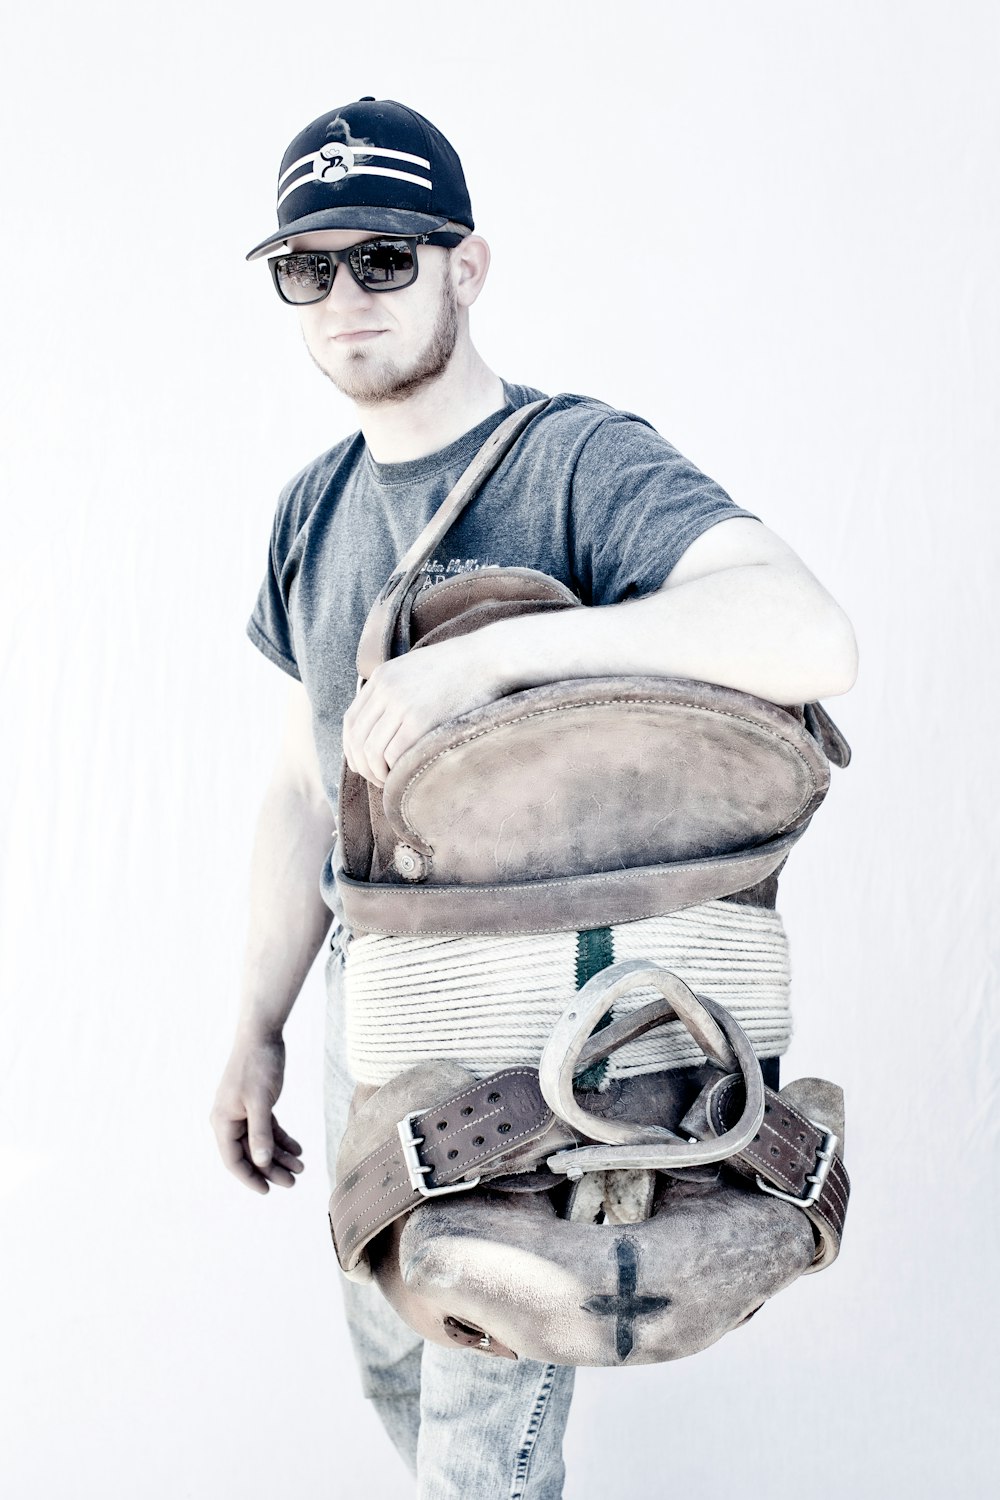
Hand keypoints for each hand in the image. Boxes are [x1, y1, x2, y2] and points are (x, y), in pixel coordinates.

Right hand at [210, 1033, 303, 1194]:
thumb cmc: (257, 1065)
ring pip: (261, 1143)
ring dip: (280, 1156)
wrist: (261, 1034)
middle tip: (294, 1182)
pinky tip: (298, 1149)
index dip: (250, 1177)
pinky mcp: (256, 1104)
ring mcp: (242, 1112)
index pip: (233, 1160)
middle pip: (249, 1154)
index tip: (268, 1191)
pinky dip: (282, 1139)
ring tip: (301, 1167)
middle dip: (271, 1169)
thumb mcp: (261, 1101)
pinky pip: (268, 1129)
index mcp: (223, 1121)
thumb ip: (260, 1133)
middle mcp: (229, 1120)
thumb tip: (261, 1162)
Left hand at [343, 636, 507, 786]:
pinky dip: (392, 771)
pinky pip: (392, 754)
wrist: (490, 657)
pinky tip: (403, 778)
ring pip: (370, 751)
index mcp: (382, 676)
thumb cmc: (462, 669)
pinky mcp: (419, 719)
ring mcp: (401, 703)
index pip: (350, 721)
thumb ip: (398, 689)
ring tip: (391, 783)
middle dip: (362, 766)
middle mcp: (386, 688)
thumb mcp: (419, 668)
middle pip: (356, 738)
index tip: (363, 765)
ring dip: (376, 773)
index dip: (352, 749)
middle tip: (378, 780)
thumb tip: (388, 723)